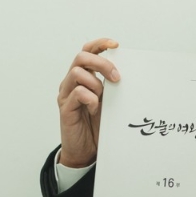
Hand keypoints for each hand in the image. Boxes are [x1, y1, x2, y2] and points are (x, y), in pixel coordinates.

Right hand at [57, 38, 119, 167]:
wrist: (86, 151)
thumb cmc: (97, 125)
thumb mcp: (109, 101)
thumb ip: (112, 86)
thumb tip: (130, 71)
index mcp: (83, 76)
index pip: (87, 51)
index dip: (100, 44)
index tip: (116, 45)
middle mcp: (72, 82)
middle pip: (81, 57)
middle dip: (102, 63)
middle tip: (116, 77)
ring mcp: (67, 94)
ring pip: (77, 73)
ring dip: (96, 83)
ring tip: (102, 97)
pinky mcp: (65, 108)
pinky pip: (77, 93)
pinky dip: (91, 98)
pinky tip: (96, 109)